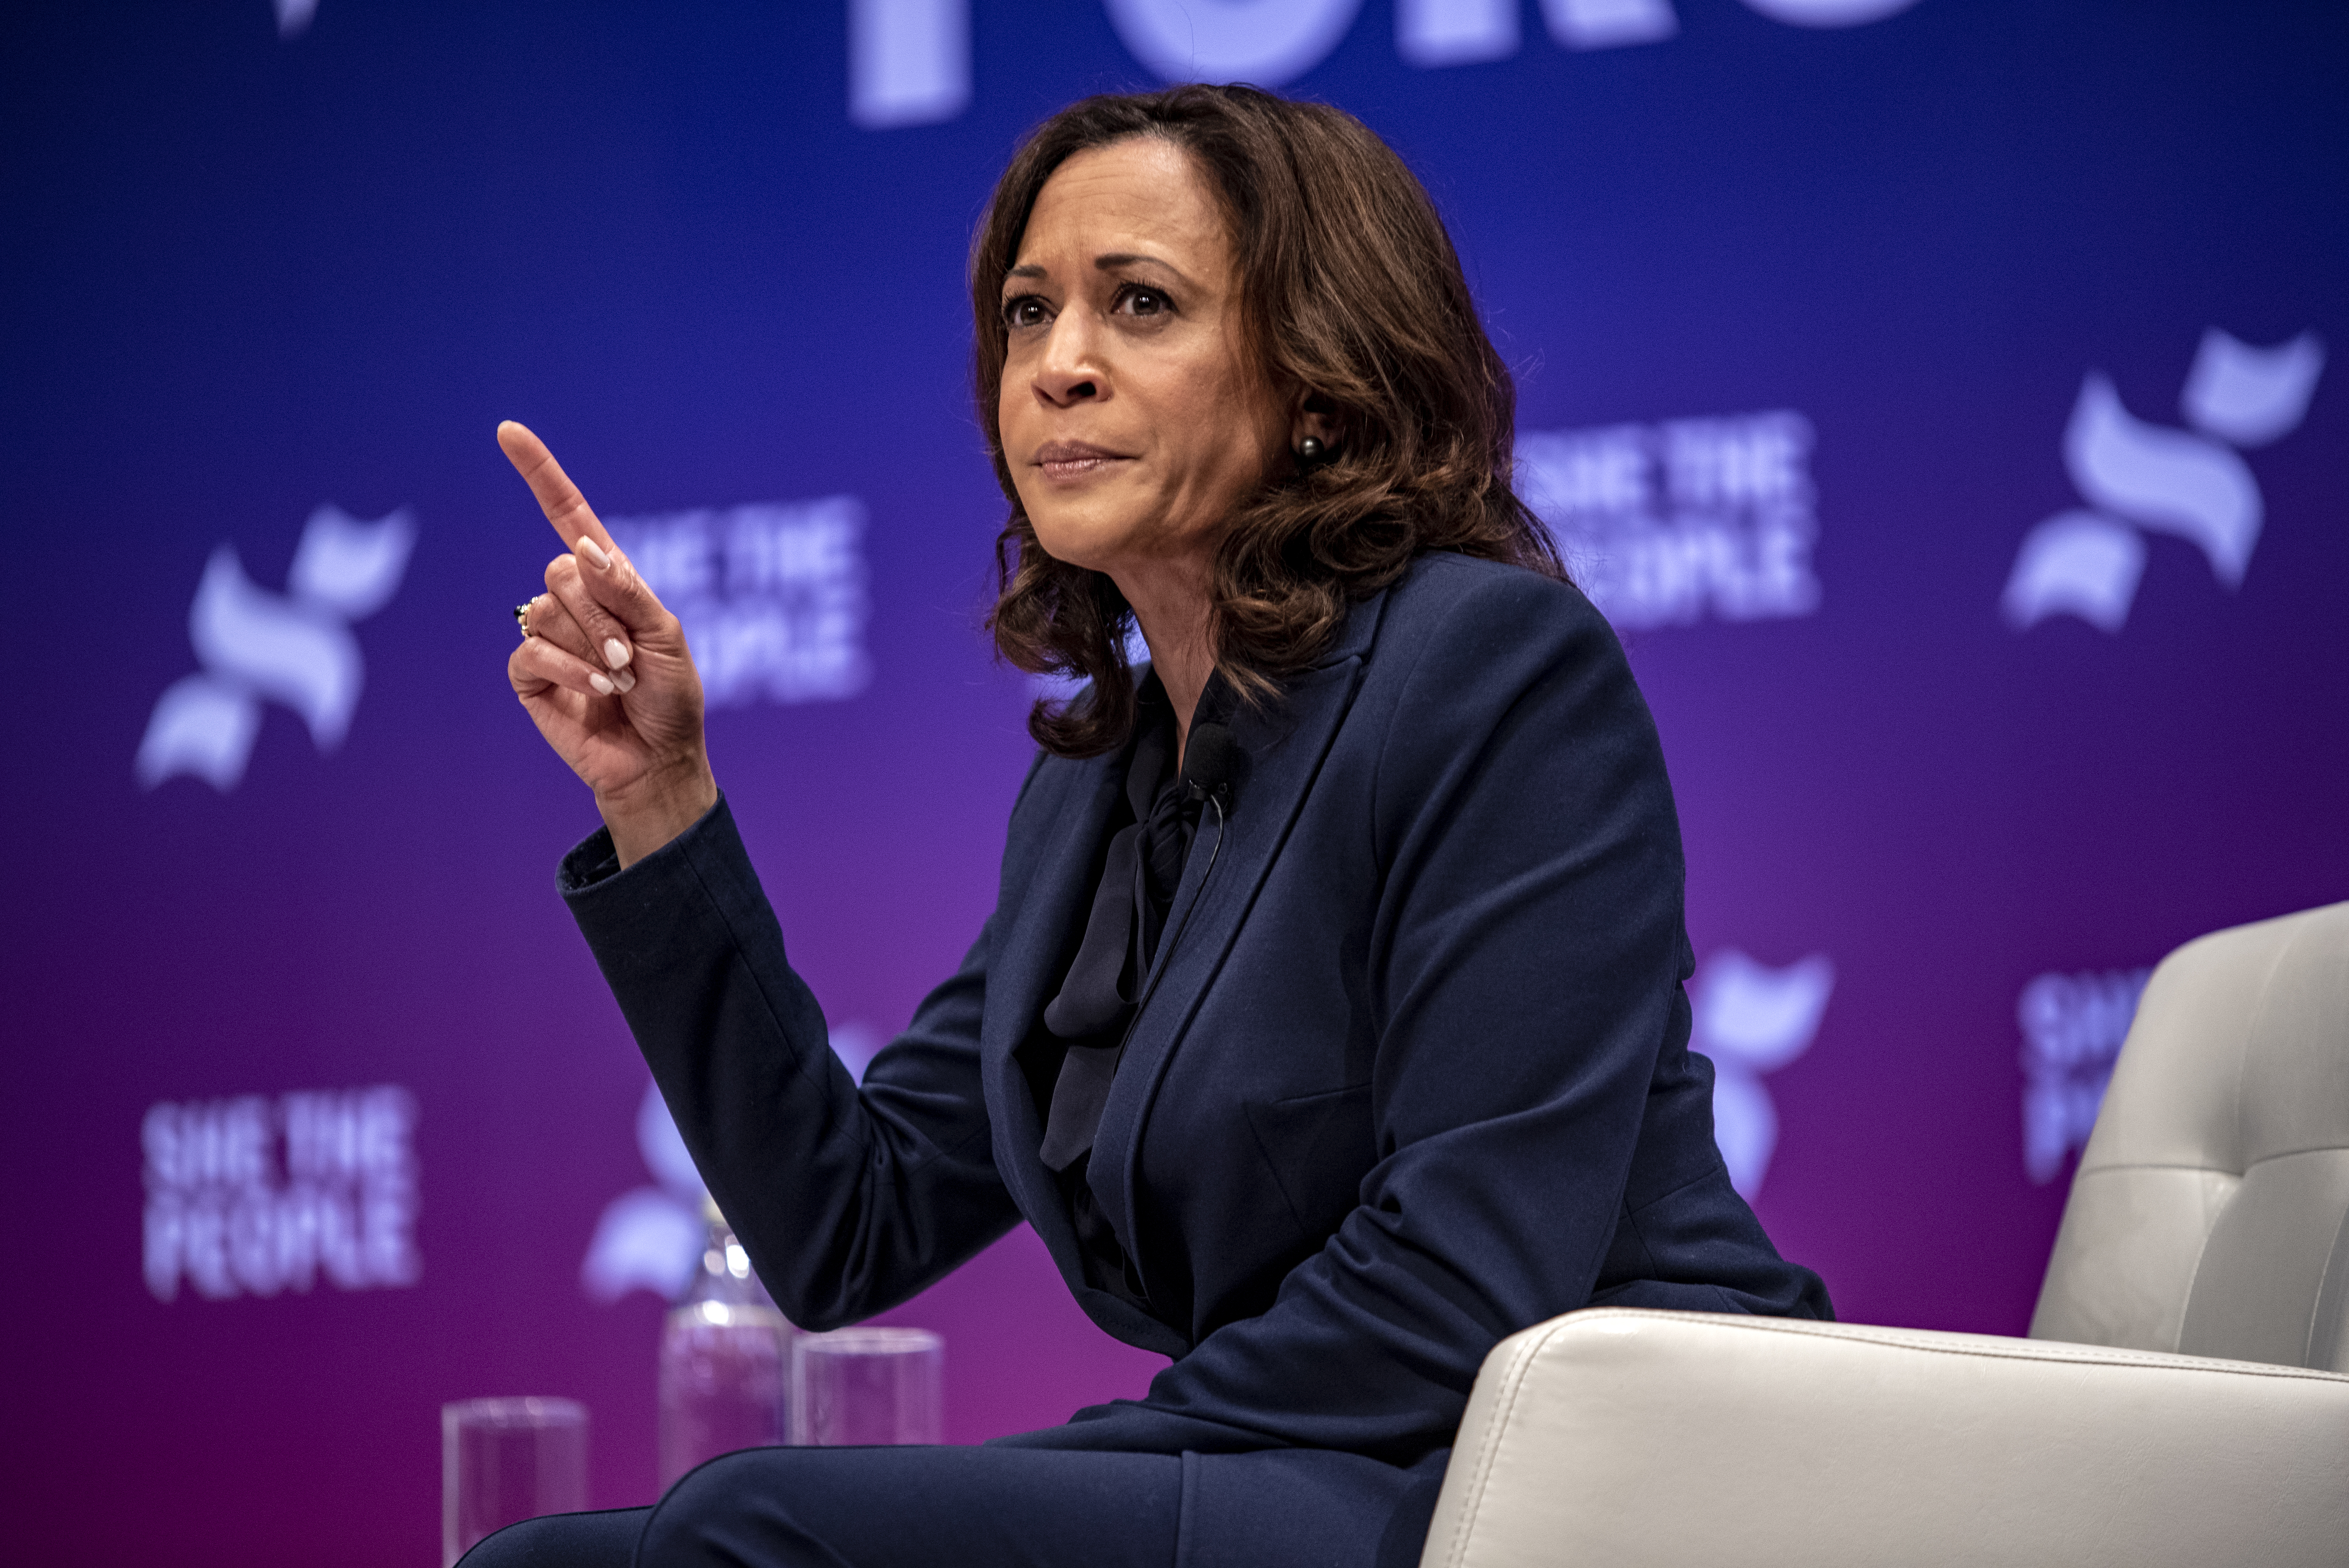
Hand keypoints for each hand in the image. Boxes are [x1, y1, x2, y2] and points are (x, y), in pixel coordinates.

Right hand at [500, 420, 717, 866]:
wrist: (659, 758)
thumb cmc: (672, 698)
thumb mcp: (667, 636)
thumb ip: (627, 590)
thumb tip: (580, 547)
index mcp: (609, 581)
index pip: (567, 515)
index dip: (540, 474)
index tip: (508, 431)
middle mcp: (573, 602)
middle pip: (561, 571)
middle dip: (602, 616)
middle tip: (631, 657)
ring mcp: (546, 636)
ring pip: (545, 611)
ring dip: (591, 648)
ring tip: (620, 678)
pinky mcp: (529, 675)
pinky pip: (530, 651)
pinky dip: (570, 671)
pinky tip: (597, 691)